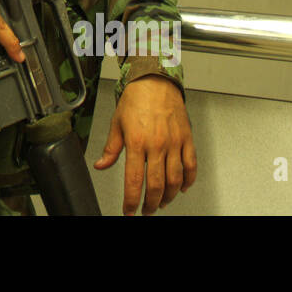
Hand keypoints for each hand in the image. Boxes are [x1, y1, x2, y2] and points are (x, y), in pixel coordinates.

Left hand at [93, 74, 195, 214]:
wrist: (155, 81)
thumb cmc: (135, 99)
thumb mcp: (117, 123)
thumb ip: (111, 149)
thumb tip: (101, 166)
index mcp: (136, 142)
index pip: (133, 180)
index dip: (131, 200)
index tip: (129, 211)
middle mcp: (157, 144)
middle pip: (156, 184)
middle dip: (150, 203)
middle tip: (147, 211)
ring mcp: (174, 143)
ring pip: (175, 179)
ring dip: (168, 196)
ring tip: (161, 202)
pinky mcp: (187, 139)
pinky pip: (191, 165)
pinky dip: (188, 180)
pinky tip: (182, 188)